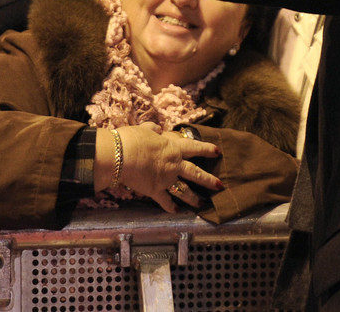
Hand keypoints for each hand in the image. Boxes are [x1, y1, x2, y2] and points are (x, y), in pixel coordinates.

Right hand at [97, 123, 223, 212]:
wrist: (120, 155)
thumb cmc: (132, 139)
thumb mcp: (145, 129)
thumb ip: (153, 129)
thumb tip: (157, 128)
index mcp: (173, 148)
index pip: (195, 148)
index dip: (207, 149)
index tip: (217, 151)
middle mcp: (174, 165)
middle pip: (196, 173)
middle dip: (209, 180)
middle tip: (219, 185)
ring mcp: (166, 180)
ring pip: (184, 190)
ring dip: (193, 198)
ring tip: (201, 203)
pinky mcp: (155, 191)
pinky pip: (165, 201)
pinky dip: (170, 207)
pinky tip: (176, 211)